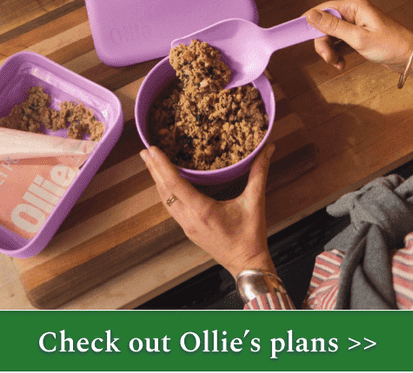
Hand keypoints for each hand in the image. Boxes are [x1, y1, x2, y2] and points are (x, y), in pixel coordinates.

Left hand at [140, 144, 276, 277]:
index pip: (175, 184)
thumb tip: (268, 149)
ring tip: (151, 163)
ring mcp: (186, 225)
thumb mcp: (255, 203)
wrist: (246, 264)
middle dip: (153, 169)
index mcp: (202, 211)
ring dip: (157, 181)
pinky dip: (166, 192)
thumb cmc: (250, 236)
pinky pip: (171, 207)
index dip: (162, 166)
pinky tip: (165, 183)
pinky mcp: (188, 229)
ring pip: (165, 200)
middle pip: (164, 191)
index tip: (152, 149)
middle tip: (145, 150)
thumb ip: (259, 174)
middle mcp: (189, 218)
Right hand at [305, 0, 412, 72]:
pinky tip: (342, 64)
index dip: (309, 21)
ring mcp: (356, 25)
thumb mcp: (358, 38)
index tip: (296, 33)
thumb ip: (332, 26)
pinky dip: (338, 54)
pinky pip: (340, 43)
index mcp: (354, 6)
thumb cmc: (389, 45)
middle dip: (324, 44)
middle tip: (329, 59)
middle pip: (325, 25)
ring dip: (331, 51)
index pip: (323, 9)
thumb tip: (310, 15)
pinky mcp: (358, 36)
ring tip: (338, 64)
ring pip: (331, 37)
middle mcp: (354, 12)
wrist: (410, 58)